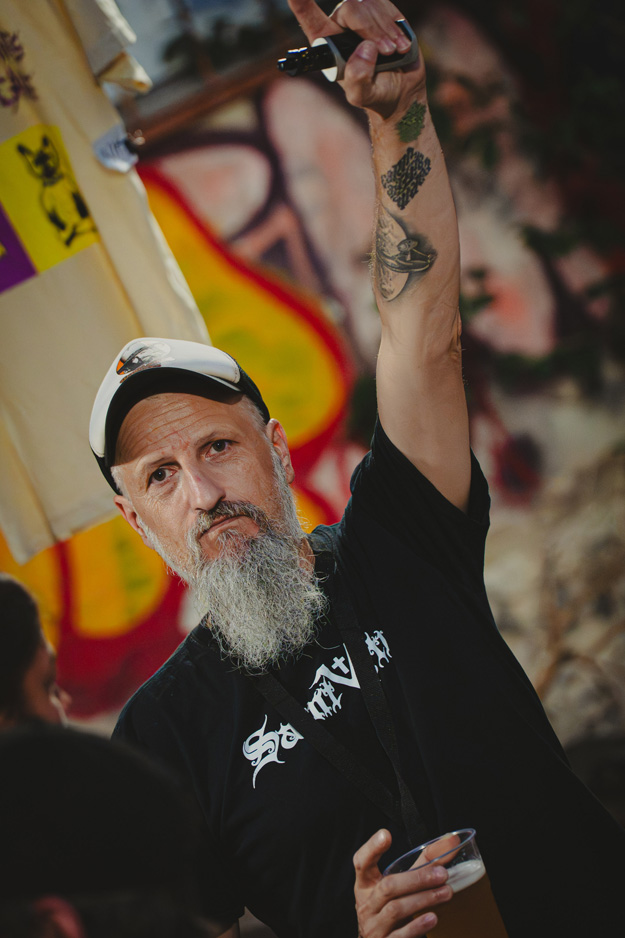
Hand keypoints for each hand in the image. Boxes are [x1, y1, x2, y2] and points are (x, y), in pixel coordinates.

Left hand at [286, 0, 425, 118]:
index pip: (310, 19)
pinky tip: (402, 44)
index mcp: (328, 45)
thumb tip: (366, 48)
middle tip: (386, 52)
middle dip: (370, 29)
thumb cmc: (377, 94)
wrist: (402, 90)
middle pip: (350, 9)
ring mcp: (361, 16)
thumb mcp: (362, 96)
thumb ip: (358, 79)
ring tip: (394, 52)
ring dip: (386, 29)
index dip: (302, 3)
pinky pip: (385, 5)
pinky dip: (395, 25)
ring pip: (370, 4)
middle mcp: (341, 26)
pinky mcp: (380, 11)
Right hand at [354, 829, 451, 937]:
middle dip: (416, 879)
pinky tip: (432, 918)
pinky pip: (400, 935)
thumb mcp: (400, 884)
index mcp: (366, 884)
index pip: (362, 862)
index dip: (372, 848)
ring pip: (396, 909)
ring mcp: (374, 926)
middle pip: (388, 886)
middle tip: (442, 874)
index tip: (386, 834)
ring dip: (424, 899)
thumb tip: (451, 842)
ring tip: (446, 893)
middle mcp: (366, 904)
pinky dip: (417, 925)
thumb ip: (423, 863)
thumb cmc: (392, 906)